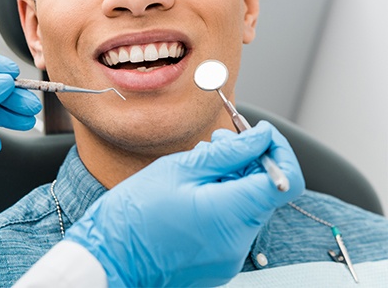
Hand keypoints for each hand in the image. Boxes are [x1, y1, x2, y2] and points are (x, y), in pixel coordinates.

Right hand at [64, 121, 304, 286]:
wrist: (109, 258)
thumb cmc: (135, 213)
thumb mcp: (179, 169)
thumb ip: (227, 153)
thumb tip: (261, 137)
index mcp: (230, 215)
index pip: (285, 181)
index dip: (278, 150)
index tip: (259, 133)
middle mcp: (238, 242)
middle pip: (265, 191)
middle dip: (248, 160)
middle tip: (218, 141)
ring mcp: (230, 256)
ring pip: (248, 205)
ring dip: (233, 178)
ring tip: (199, 164)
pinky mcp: (219, 261)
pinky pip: (233, 223)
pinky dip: (223, 200)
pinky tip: (195, 189)